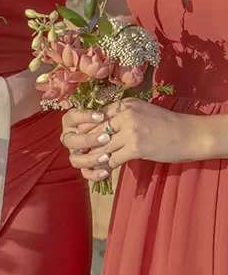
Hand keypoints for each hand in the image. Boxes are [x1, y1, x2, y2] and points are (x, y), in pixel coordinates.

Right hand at [60, 108, 112, 182]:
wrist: (129, 138)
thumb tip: (105, 114)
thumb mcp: (112, 114)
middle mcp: (72, 139)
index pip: (71, 118)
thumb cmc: (117, 122)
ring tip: (107, 156)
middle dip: (87, 140)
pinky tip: (106, 171)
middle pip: (70, 141)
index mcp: (73, 124)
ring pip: (75, 159)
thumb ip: (106, 112)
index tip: (100, 116)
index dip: (83, 117)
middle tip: (106, 137)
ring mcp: (77, 154)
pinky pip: (85, 173)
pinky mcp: (86, 167)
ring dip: (90, 158)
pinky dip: (94, 174)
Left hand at [71, 98, 209, 170]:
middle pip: (94, 131)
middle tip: (82, 154)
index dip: (87, 130)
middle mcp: (126, 114)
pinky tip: (107, 170)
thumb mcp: (142, 112)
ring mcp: (131, 130)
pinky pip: (113, 158)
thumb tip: (100, 128)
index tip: (84, 140)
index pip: (95, 117)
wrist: (192, 135)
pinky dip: (108, 166)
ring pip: (102, 147)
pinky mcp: (136, 147)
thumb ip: (122, 116)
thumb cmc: (167, 126)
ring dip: (96, 157)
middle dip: (88, 145)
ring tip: (92, 164)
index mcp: (126, 105)